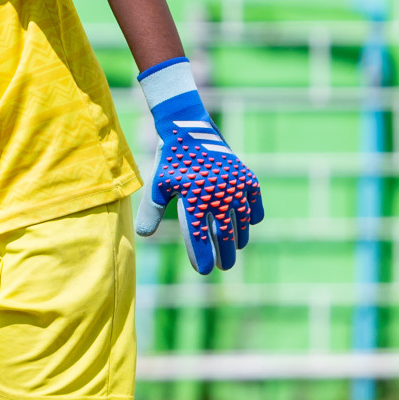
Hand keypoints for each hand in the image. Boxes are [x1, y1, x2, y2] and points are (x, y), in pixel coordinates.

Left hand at [134, 58, 264, 274]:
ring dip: (239, 237)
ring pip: (241, 222)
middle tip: (224, 267)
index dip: (202, 256)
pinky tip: (249, 222)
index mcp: (193, 200)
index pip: (198, 237)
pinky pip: (254, 203)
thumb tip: (143, 236)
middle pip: (223, 235)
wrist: (188, 127)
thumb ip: (151, 211)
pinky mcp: (246, 178)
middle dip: (223, 254)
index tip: (204, 271)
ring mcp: (234, 187)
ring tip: (235, 247)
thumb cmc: (170, 159)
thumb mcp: (158, 185)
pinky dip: (253, 215)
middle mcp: (217, 196)